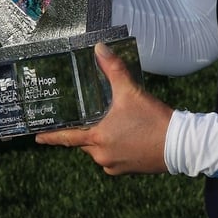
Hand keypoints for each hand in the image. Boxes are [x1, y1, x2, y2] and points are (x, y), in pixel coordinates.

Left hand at [35, 42, 172, 174]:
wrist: (180, 145)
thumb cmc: (153, 120)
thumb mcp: (131, 92)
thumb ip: (113, 69)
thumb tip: (99, 47)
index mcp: (98, 138)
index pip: (67, 138)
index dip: (52, 137)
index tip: (38, 137)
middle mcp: (102, 156)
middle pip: (85, 142)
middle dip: (85, 131)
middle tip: (86, 118)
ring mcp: (115, 165)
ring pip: (100, 150)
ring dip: (102, 138)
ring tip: (113, 123)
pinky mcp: (129, 170)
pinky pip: (114, 157)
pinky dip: (115, 146)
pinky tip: (126, 135)